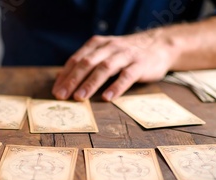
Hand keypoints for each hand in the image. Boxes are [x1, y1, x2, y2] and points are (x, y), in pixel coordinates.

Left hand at [52, 31, 175, 100]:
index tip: (56, 91)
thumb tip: (59, 78)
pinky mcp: (140, 65)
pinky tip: (107, 98)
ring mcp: (126, 55)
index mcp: (98, 45)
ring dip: (91, 83)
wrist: (158, 45)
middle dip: (73, 80)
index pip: (77, 59)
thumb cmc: (125, 54)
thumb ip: (83, 65)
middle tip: (62, 95)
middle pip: (88, 63)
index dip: (65, 75)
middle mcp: (110, 47)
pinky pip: (127, 76)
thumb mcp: (103, 54)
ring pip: (105, 68)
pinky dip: (116, 87)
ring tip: (80, 98)